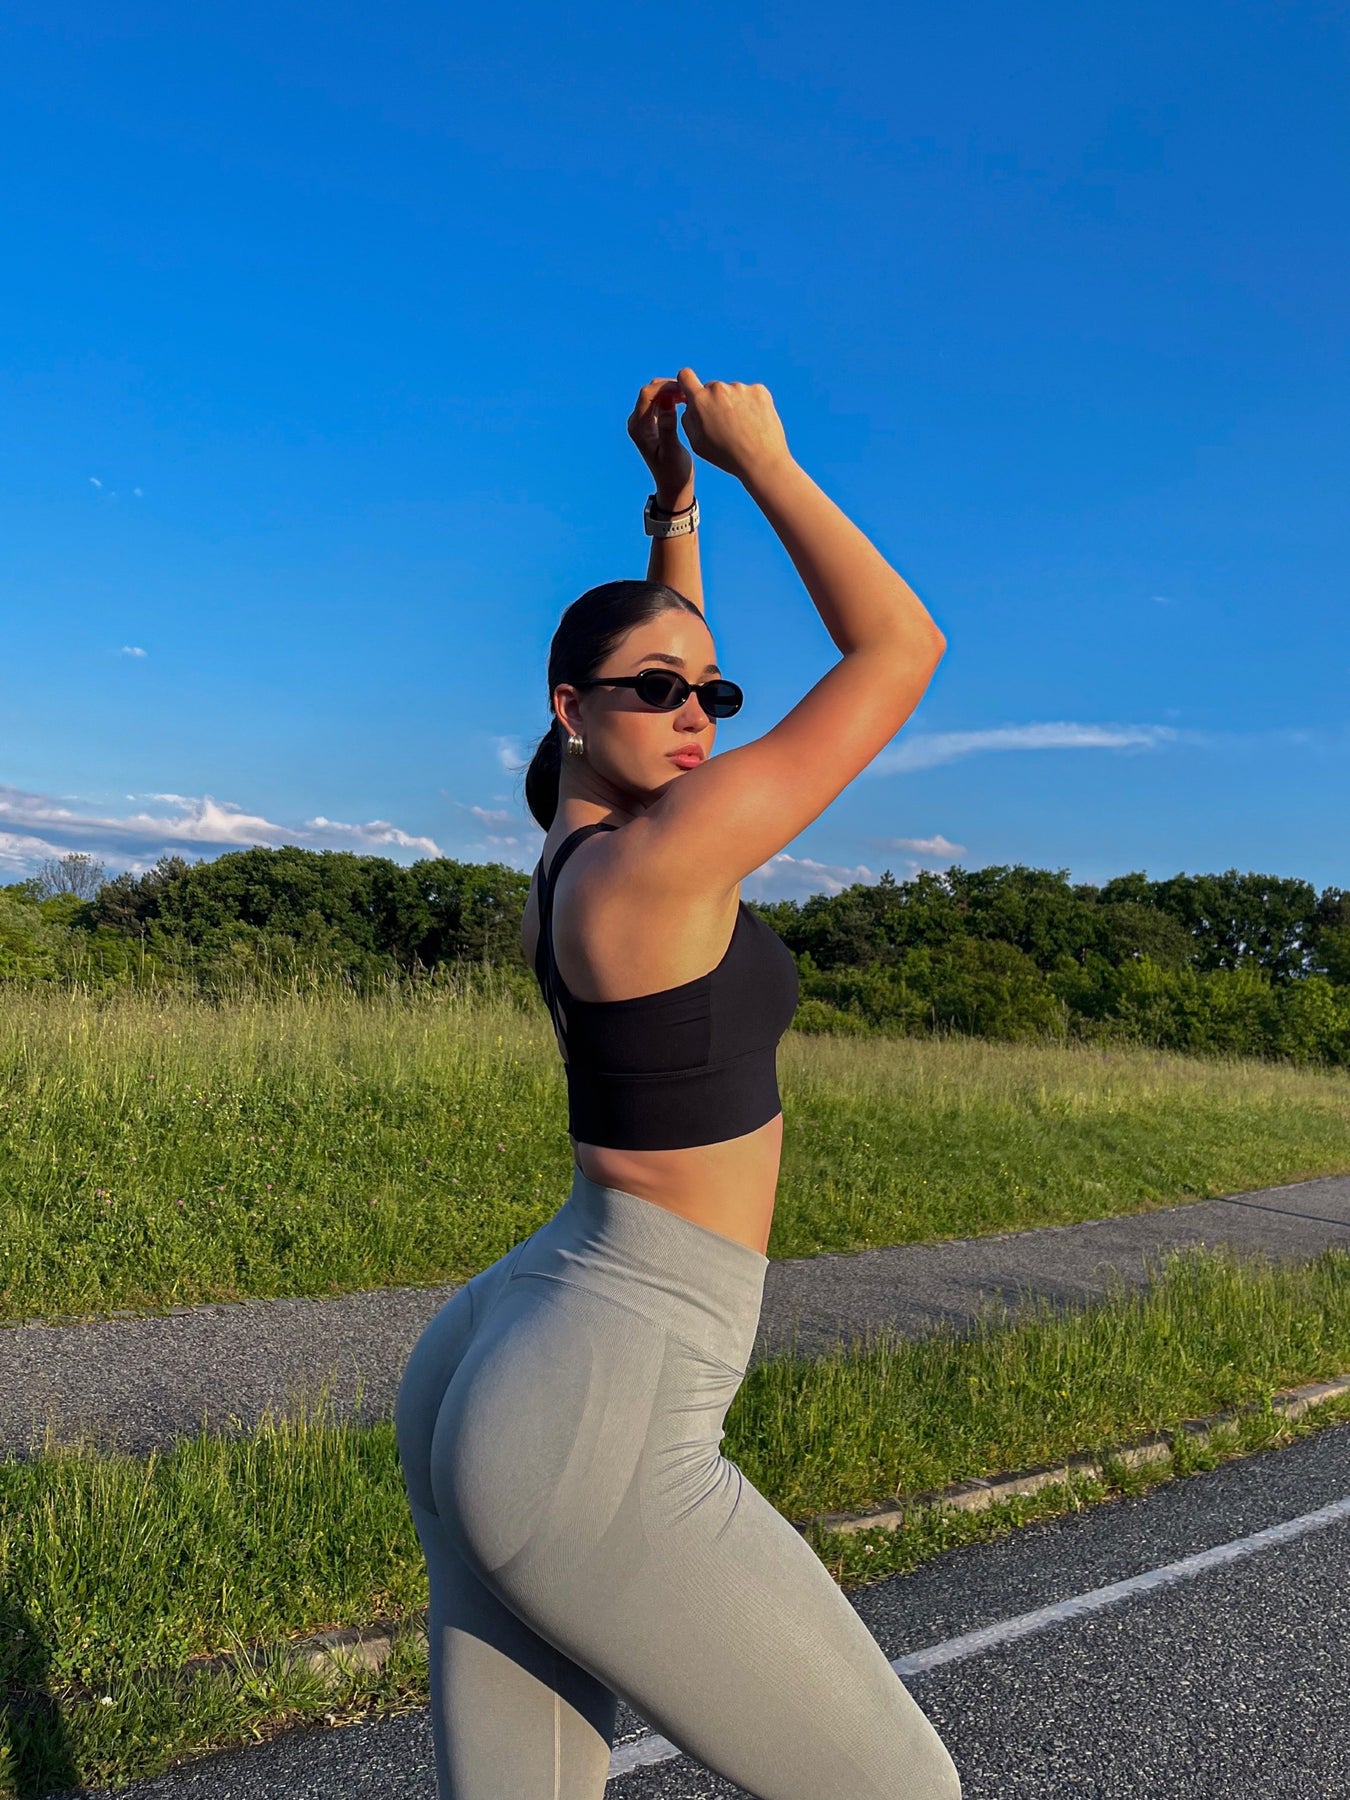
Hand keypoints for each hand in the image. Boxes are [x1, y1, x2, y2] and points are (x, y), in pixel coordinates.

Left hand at [627, 376, 693, 507]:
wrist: (674, 486)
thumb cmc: (674, 473)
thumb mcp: (672, 451)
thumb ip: (668, 427)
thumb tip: (667, 402)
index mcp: (638, 428)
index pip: (647, 394)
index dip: (665, 387)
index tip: (684, 391)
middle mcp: (637, 422)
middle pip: (650, 391)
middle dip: (669, 387)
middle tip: (689, 393)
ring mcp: (644, 422)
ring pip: (656, 395)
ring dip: (671, 392)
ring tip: (689, 398)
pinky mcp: (653, 423)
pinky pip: (660, 402)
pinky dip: (672, 399)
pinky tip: (685, 403)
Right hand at [672, 368, 791, 483]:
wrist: (761, 461)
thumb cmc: (726, 456)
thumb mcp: (696, 443)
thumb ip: (688, 418)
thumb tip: (690, 403)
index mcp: (700, 400)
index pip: (686, 376)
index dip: (687, 383)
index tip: (692, 391)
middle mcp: (719, 388)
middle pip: (712, 388)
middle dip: (714, 402)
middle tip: (725, 425)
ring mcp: (740, 387)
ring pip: (732, 392)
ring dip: (734, 404)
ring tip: (743, 428)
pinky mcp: (759, 390)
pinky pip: (750, 394)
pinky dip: (751, 405)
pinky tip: (755, 423)